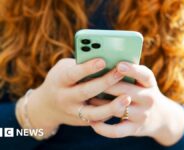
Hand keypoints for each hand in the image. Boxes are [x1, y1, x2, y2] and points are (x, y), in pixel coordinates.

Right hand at [16, 58, 130, 136]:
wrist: (47, 107)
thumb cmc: (60, 80)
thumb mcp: (64, 69)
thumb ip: (80, 65)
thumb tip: (106, 59)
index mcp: (59, 81)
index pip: (72, 74)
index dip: (87, 68)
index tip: (103, 60)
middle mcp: (64, 98)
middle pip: (85, 92)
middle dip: (104, 82)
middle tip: (120, 72)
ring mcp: (73, 113)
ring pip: (93, 113)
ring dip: (111, 107)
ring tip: (127, 98)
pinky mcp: (82, 121)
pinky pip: (98, 119)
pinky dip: (111, 113)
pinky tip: (123, 106)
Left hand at [90, 62, 183, 145]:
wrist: (160, 117)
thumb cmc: (143, 93)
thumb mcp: (142, 82)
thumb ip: (129, 74)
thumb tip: (103, 66)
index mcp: (150, 83)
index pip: (144, 75)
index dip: (132, 70)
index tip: (118, 65)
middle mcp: (148, 99)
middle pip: (125, 91)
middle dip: (105, 85)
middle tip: (87, 79)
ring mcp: (142, 115)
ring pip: (117, 109)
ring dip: (100, 104)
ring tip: (87, 99)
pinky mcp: (135, 129)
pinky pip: (117, 131)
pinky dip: (103, 128)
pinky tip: (93, 122)